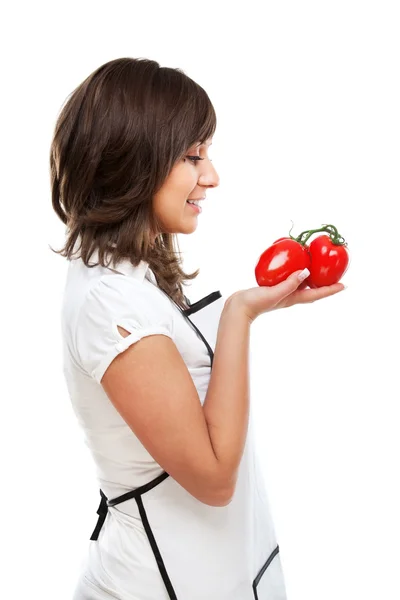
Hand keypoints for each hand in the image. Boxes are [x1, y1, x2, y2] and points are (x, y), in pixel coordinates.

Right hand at [225, 269, 345, 323]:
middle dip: (324, 283)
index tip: (344, 285)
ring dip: (311, 277)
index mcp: (294, 298)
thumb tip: (306, 272)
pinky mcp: (274, 288)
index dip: (331, 290)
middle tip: (334, 274)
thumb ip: (290, 283)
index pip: (317, 294)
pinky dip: (294, 272)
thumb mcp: (274, 292)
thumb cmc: (256, 303)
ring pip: (302, 283)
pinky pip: (289, 279)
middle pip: (313, 289)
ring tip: (317, 267)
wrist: (239, 308)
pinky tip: (292, 265)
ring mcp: (283, 292)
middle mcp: (291, 295)